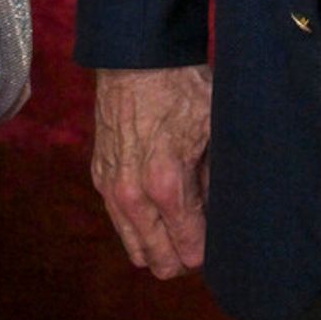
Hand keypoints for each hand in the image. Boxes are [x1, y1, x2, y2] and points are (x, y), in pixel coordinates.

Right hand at [92, 66, 211, 278]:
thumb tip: (220, 213)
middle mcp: (134, 195)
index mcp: (168, 185)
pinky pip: (120, 223)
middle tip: (202, 242)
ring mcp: (112, 188)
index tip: (220, 244)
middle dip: (183, 258)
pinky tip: (159, 209)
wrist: (136, 57)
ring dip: (158, 248)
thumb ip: (215, 178)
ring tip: (183, 231)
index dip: (207, 252)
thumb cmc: (181, 87)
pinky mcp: (100, 177)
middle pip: (159, 261)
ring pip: (135, 250)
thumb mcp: (215, 128)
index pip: (188, 249)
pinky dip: (139, 226)